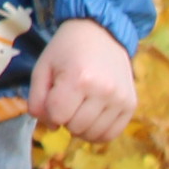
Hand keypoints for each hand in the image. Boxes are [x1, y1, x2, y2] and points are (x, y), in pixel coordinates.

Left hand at [26, 18, 137, 141]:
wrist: (101, 33)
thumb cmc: (66, 50)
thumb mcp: (43, 68)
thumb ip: (37, 99)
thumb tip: (49, 126)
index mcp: (78, 78)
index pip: (57, 116)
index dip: (49, 112)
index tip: (52, 99)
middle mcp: (103, 90)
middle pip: (75, 127)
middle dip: (65, 119)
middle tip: (67, 101)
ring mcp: (120, 99)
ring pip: (94, 135)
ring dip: (81, 128)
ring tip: (79, 109)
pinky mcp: (131, 104)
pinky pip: (112, 134)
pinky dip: (98, 132)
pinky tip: (92, 118)